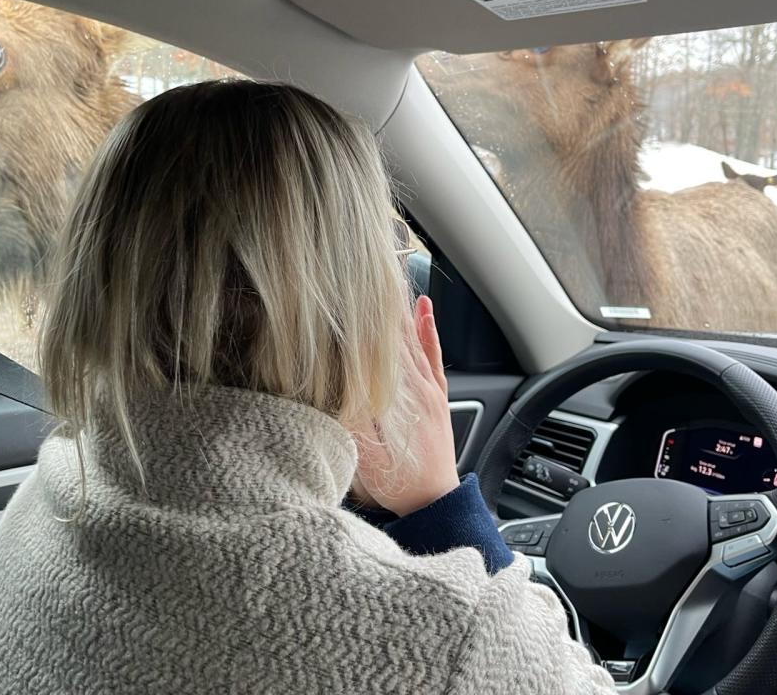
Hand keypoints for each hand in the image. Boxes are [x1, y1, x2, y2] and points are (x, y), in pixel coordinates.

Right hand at [350, 295, 458, 516]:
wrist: (433, 503)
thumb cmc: (399, 482)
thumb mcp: (367, 456)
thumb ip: (355, 419)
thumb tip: (339, 385)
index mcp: (402, 398)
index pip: (382, 348)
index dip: (367, 319)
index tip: (355, 291)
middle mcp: (419, 387)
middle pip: (398, 336)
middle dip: (383, 304)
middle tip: (370, 272)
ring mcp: (431, 390)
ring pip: (415, 339)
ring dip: (403, 310)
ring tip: (393, 280)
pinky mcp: (437, 397)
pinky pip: (433, 355)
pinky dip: (429, 331)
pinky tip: (424, 311)